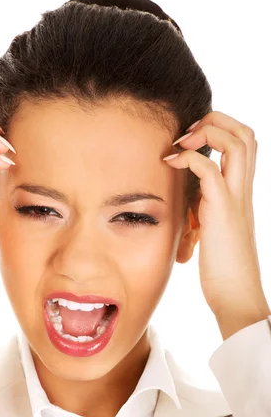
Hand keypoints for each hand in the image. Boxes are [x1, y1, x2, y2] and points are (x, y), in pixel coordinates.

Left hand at [163, 110, 269, 330]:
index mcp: (241, 193)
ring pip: (237, 142)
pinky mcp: (221, 210)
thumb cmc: (223, 270)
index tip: (192, 139)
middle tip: (187, 133)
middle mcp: (243, 190)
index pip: (244, 144)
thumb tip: (187, 204)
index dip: (222, 129)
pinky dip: (188, 158)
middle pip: (246, 133)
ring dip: (207, 131)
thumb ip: (205, 211)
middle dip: (217, 120)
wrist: (236, 295)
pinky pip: (210, 169)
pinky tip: (169, 164)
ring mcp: (235, 198)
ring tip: (180, 143)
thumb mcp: (213, 230)